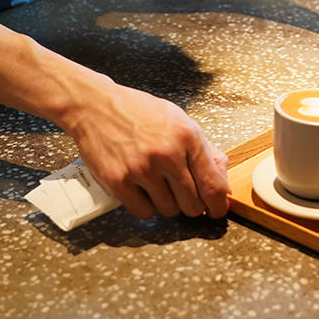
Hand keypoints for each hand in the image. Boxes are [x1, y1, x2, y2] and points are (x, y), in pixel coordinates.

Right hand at [67, 79, 229, 218]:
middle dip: (191, 204)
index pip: (213, 185)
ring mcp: (142, 169)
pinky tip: (140, 188)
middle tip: (182, 194)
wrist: (96, 106)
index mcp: (187, 136)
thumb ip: (204, 149)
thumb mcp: (178, 120)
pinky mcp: (119, 181)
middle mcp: (167, 154)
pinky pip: (144, 212)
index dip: (218, 205)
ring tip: (156, 183)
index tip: (216, 210)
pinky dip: (144, 205)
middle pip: (192, 205)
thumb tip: (223, 177)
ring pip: (169, 211)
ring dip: (166, 203)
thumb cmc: (138, 112)